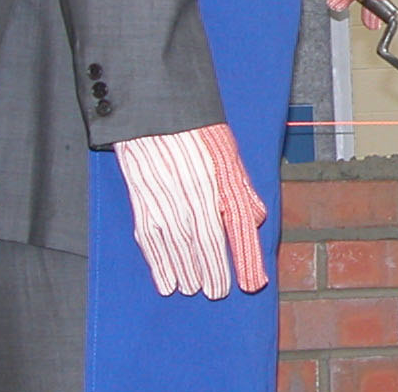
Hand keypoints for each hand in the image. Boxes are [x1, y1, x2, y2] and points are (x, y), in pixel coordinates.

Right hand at [112, 123, 268, 298]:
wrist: (153, 107)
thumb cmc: (194, 128)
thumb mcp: (227, 149)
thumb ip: (241, 185)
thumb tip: (256, 218)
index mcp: (216, 177)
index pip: (235, 226)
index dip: (244, 257)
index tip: (252, 282)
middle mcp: (191, 191)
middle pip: (205, 241)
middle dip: (213, 271)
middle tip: (218, 291)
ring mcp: (164, 197)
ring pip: (178, 245)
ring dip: (187, 272)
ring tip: (195, 288)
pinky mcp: (141, 200)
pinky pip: (151, 239)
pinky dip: (159, 264)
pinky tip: (167, 283)